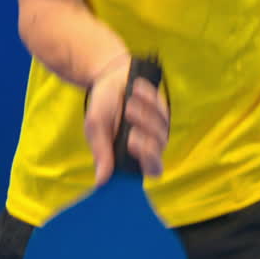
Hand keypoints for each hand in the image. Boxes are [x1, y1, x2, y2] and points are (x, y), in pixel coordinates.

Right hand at [84, 57, 169, 185]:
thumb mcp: (96, 127)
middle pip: (159, 155)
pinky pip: (162, 110)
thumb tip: (101, 181)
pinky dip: (148, 100)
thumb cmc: (103, 106)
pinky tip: (136, 91)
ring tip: (128, 103)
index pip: (150, 171)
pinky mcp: (164, 111)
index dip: (148, 162)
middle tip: (130, 126)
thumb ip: (101, 152)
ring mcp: (158, 129)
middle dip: (146, 140)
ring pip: (161, 132)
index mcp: (129, 157)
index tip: (132, 143)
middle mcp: (147, 147)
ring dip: (144, 116)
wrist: (109, 77)